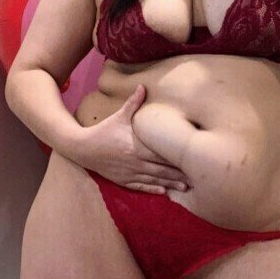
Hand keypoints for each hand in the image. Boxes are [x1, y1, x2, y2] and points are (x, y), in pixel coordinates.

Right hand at [71, 84, 191, 194]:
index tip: (191, 160)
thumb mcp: (119, 116)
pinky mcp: (123, 180)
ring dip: (170, 184)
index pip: (161, 155)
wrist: (83, 148)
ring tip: (185, 187)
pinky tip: (163, 192)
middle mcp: (135, 162)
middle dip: (178, 174)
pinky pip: (141, 187)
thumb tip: (142, 86)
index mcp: (136, 147)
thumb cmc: (103, 131)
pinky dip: (153, 189)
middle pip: (162, 170)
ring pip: (154, 180)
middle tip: (196, 178)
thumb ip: (133, 104)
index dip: (177, 159)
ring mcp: (129, 173)